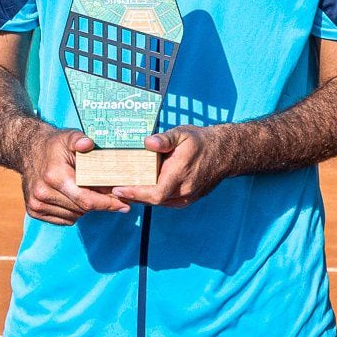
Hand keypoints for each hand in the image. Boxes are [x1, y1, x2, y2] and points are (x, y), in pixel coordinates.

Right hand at [17, 127, 129, 223]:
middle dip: (101, 205)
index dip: (107, 204)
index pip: (86, 199)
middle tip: (117, 200)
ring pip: (74, 216)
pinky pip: (63, 219)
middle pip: (82, 208)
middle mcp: (43, 193)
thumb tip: (88, 143)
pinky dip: (74, 212)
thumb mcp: (68, 136)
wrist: (27, 150)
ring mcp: (37, 203)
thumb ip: (79, 140)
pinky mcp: (34, 210)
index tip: (124, 205)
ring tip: (93, 195)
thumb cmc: (53, 144)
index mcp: (54, 176)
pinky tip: (76, 199)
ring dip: (86, 208)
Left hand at [110, 126, 227, 207]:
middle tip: (111, 188)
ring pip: (158, 202)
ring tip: (121, 188)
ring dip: (140, 197)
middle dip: (132, 195)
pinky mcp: (187, 199)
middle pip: (152, 200)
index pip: (155, 193)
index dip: (135, 194)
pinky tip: (140, 188)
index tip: (117, 189)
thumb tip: (147, 142)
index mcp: (181, 174)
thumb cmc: (201, 142)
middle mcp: (184, 190)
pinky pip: (165, 202)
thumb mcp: (182, 134)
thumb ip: (165, 139)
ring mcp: (187, 197)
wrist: (224, 153)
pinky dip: (151, 197)